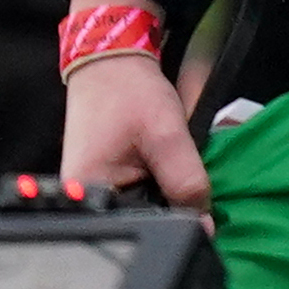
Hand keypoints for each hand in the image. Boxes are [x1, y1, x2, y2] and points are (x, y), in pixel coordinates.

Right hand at [59, 0, 214, 206]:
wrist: (111, 61)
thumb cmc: (131, 92)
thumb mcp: (168, 136)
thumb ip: (187, 183)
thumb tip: (205, 227)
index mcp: (90, 195)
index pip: (142, 225)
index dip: (177, 218)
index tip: (198, 202)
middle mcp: (83, 200)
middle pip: (141, 219)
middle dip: (170, 203)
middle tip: (180, 168)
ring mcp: (91, 191)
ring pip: (142, 206)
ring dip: (164, 191)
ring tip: (169, 160)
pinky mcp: (102, 180)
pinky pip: (136, 193)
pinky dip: (155, 181)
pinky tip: (161, 161)